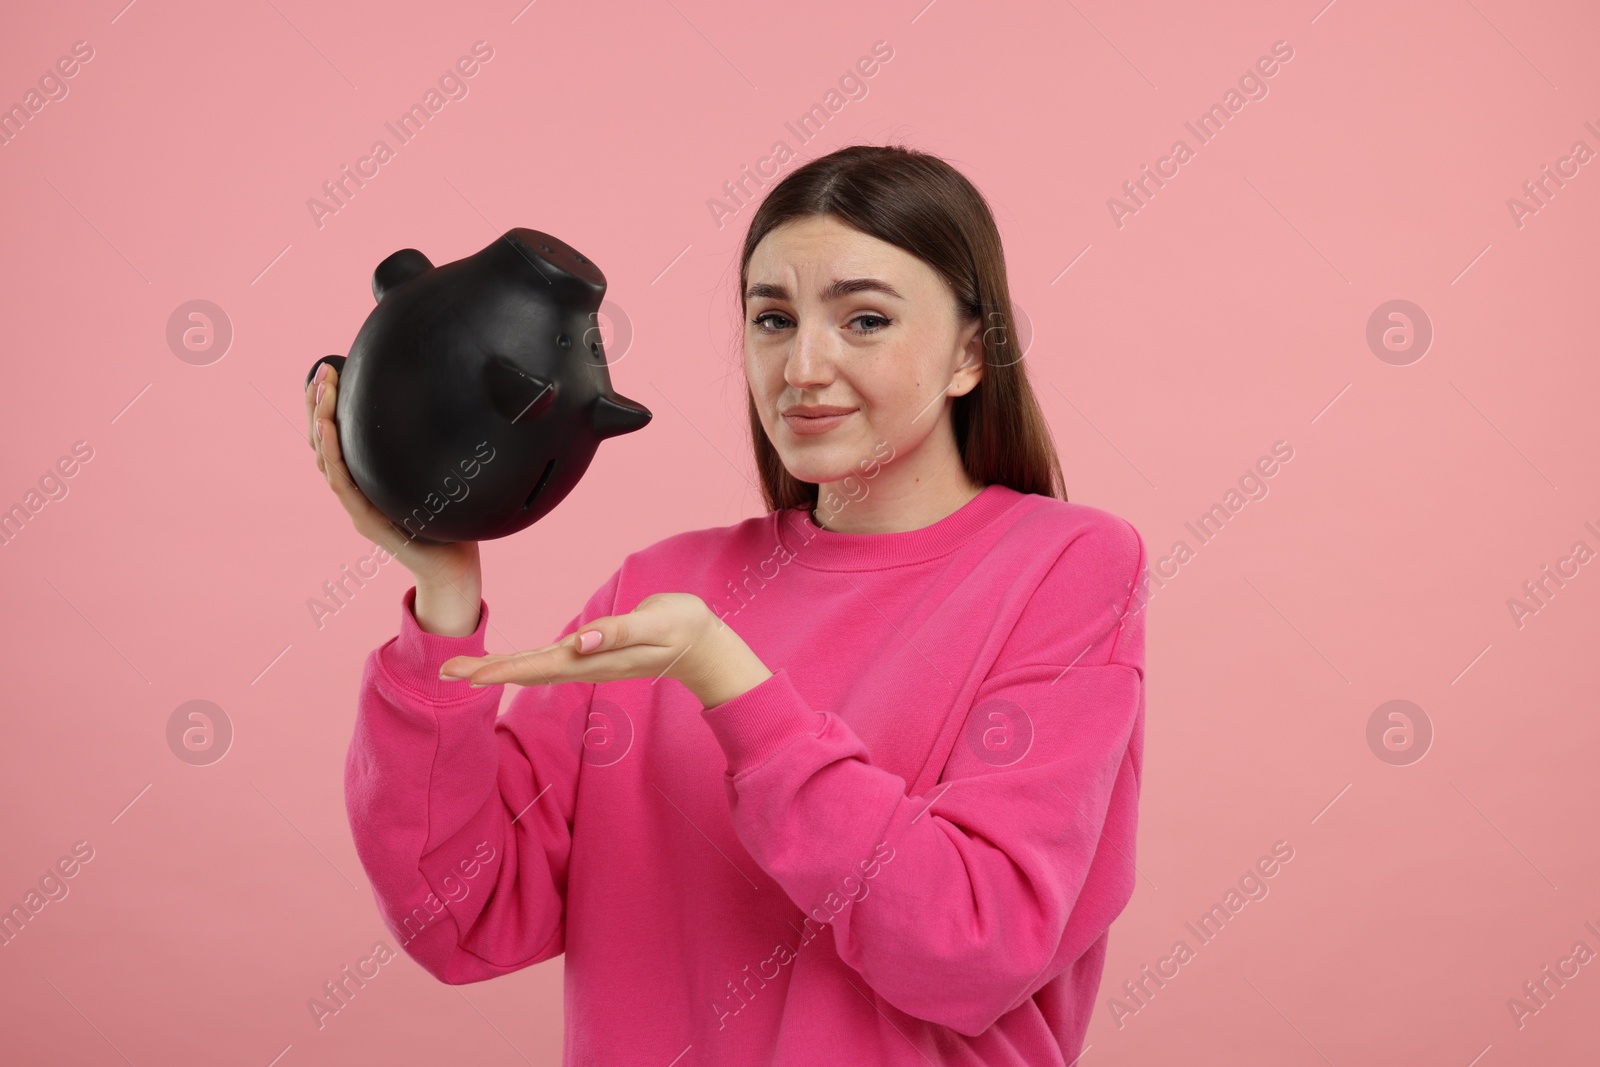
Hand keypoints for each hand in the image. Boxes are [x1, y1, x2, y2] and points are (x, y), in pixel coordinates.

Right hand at [306, 361, 482, 624]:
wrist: (454, 569)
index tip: (328, 373)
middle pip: (323, 444)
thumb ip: (425, 452)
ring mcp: (357, 507)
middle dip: (318, 405)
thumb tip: (443, 407)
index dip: (326, 407)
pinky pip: (343, 483)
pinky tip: (328, 426)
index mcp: (366, 481)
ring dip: (320, 421)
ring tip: (319, 388)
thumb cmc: (449, 522)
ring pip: (327, 459)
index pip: (337, 439)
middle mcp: (356, 492)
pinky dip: (333, 452)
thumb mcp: (434, 477)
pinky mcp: (366, 521)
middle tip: (321, 371)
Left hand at [438, 593, 772, 707]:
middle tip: (444, 671)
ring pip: (533, 668)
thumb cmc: (683, 628)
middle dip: (486, 671)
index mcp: (593, 657)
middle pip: (526, 670)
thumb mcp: (655, 624)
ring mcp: (588, 661)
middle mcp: (584, 663)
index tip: (468, 673)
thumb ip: (618, 633)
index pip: (538, 664)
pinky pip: (548, 661)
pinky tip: (506, 665)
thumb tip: (579, 642)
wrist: (705, 645)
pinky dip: (520, 664)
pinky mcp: (593, 653)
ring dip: (497, 669)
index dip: (501, 668)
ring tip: (462, 669)